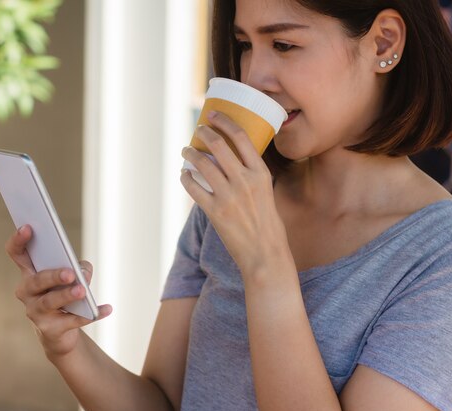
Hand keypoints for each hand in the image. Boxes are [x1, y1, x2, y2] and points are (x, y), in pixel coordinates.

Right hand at [5, 225, 111, 359]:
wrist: (61, 331)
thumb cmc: (65, 294)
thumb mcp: (73, 276)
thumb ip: (80, 268)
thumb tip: (83, 274)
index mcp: (30, 273)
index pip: (17, 253)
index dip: (19, 240)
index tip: (28, 227)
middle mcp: (27, 292)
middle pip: (37, 280)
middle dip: (53, 275)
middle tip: (70, 273)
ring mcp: (35, 312)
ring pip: (50, 302)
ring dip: (67, 295)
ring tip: (82, 291)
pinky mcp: (50, 329)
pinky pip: (72, 321)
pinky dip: (91, 314)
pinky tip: (107, 309)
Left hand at [180, 111, 292, 277]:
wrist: (265, 254)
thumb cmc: (267, 224)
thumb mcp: (266, 192)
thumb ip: (251, 176)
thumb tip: (231, 161)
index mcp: (260, 173)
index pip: (241, 137)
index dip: (224, 121)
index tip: (213, 115)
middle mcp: (244, 180)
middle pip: (218, 145)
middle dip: (203, 133)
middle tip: (197, 131)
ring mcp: (228, 196)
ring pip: (202, 163)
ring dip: (190, 153)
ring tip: (186, 151)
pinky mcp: (215, 212)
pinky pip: (193, 187)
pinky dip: (185, 177)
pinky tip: (184, 174)